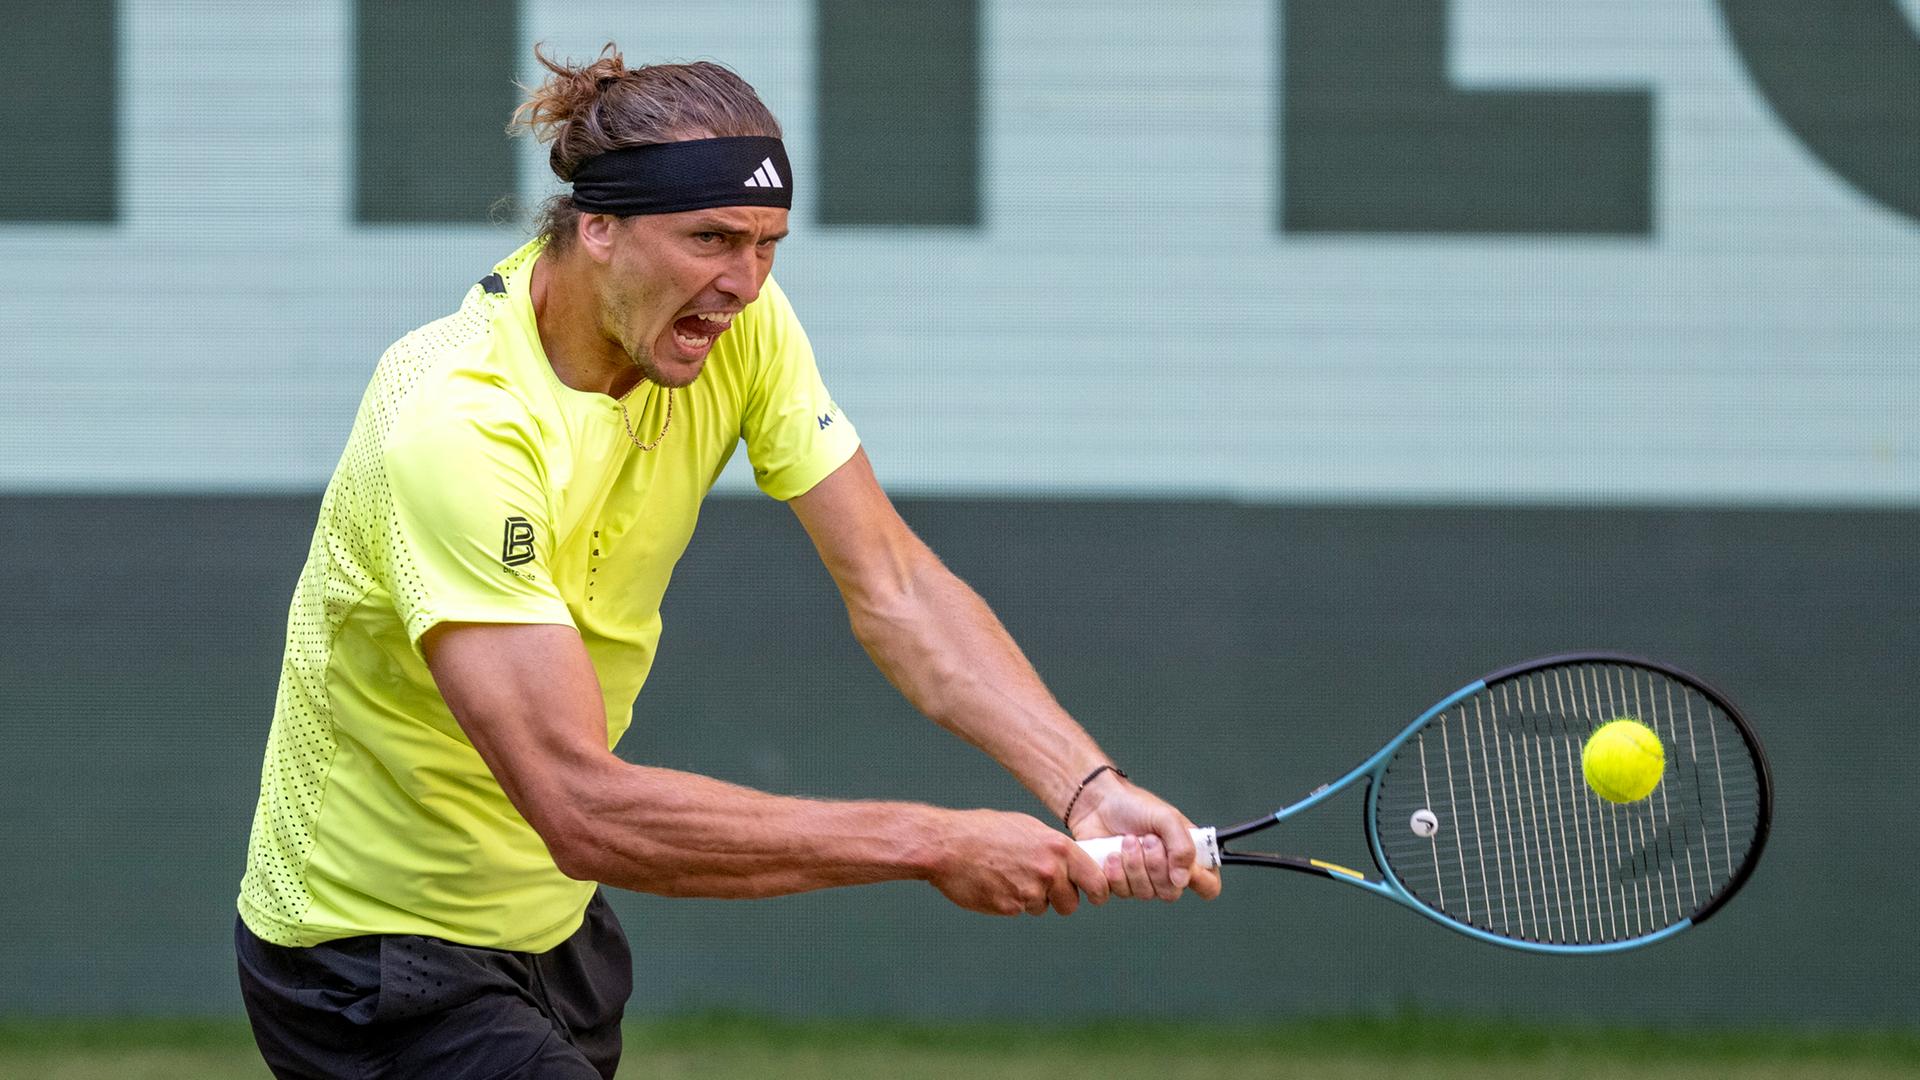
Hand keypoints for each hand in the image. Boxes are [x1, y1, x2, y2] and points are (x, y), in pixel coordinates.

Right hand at [923, 809, 1109, 915]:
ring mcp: (1030, 892)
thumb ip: (1052, 848)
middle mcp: (1049, 871)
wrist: (947, 846)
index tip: (1096, 895)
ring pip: (1043, 907)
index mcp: (1057, 847)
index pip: (1095, 879)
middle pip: (1071, 902)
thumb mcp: (1026, 827)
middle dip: (1060, 899)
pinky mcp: (1010, 908)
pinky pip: (1020, 911)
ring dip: (1032, 900)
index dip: (1097, 890)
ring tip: (1008, 877)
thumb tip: (1070, 863)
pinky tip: (995, 884)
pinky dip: (1011, 902)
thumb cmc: (984, 831)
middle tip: (1040, 886)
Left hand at [1067, 773, 1222, 901]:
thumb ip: (1182, 846)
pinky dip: (1114, 873)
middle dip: (1155, 865)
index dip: (1200, 881)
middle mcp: (1167, 873)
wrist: (1098, 803)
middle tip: (1147, 839)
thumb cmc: (1136, 807)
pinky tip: (1111, 854)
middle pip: (1171, 893)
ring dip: (1133, 864)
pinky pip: (1119, 893)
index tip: (1186, 865)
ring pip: (1144, 894)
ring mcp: (1142, 881)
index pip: (1209, 886)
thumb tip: (1182, 880)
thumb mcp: (1166, 818)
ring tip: (1126, 840)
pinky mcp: (1118, 884)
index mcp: (1186, 857)